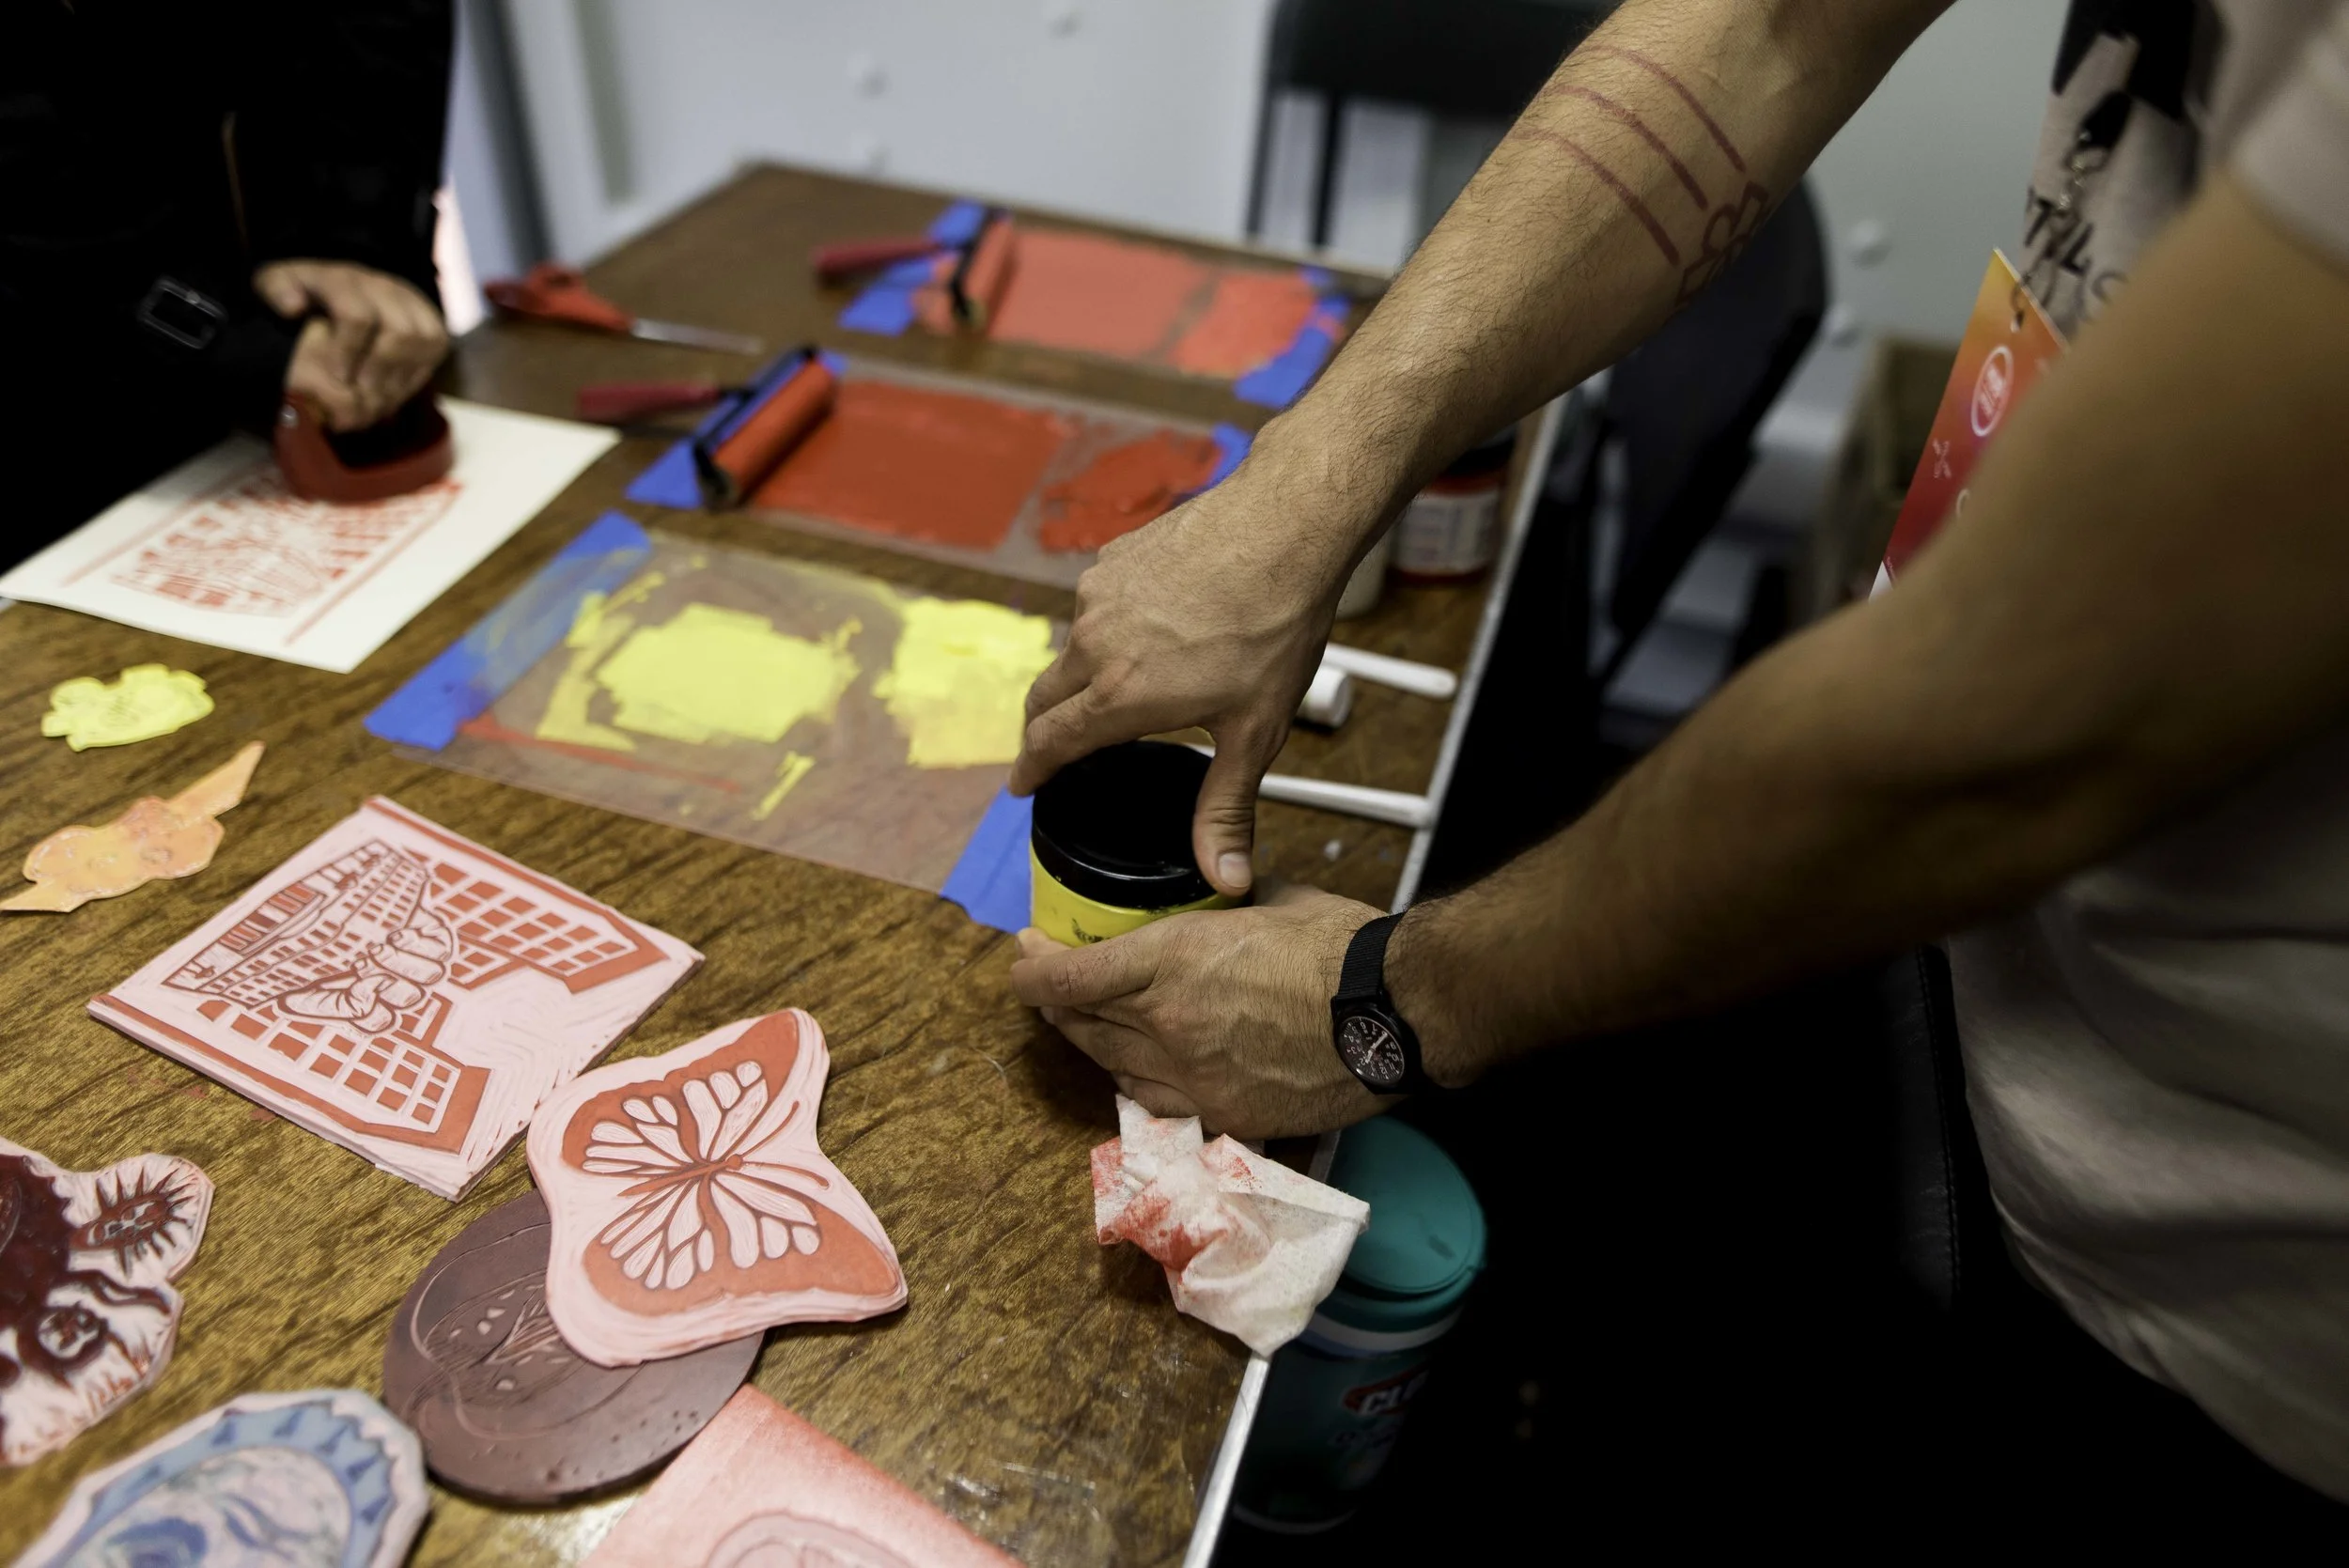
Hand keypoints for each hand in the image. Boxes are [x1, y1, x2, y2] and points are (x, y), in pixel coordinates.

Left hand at [256, 259, 447, 429]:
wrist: (341, 287)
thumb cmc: (302, 292)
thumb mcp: (275, 282)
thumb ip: (275, 290)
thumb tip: (293, 308)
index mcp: (345, 277)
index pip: (358, 316)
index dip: (347, 352)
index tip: (335, 378)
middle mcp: (385, 286)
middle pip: (400, 332)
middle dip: (379, 370)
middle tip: (359, 394)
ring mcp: (414, 303)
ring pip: (424, 342)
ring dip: (400, 376)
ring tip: (376, 399)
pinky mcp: (433, 322)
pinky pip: (435, 352)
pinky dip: (415, 376)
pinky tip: (390, 391)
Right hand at [1010, 460, 1359, 898]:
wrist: (1286, 525)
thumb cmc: (1276, 625)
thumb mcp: (1255, 731)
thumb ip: (1227, 808)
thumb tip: (1223, 880)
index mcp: (1120, 695)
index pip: (1048, 744)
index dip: (1029, 772)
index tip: (1020, 786)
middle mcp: (1095, 643)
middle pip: (1044, 697)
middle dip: (1043, 730)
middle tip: (1053, 749)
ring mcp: (1099, 595)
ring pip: (1074, 648)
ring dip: (1085, 673)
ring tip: (1124, 684)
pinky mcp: (1113, 558)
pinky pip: (1097, 605)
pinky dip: (1111, 626)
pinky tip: (1155, 627)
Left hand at [1010, 880, 1391, 1138]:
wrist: (1395, 1014)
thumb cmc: (1339, 946)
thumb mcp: (1267, 899)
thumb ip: (1221, 902)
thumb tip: (1211, 893)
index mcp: (1171, 961)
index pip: (1069, 975)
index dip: (1032, 967)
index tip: (1024, 953)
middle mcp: (1166, 1024)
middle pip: (1081, 1021)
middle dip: (1054, 999)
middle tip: (1045, 981)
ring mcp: (1193, 1077)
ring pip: (1110, 1065)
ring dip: (1088, 1040)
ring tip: (1080, 1022)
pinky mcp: (1225, 1114)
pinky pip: (1156, 1101)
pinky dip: (1134, 1080)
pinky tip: (1131, 1068)